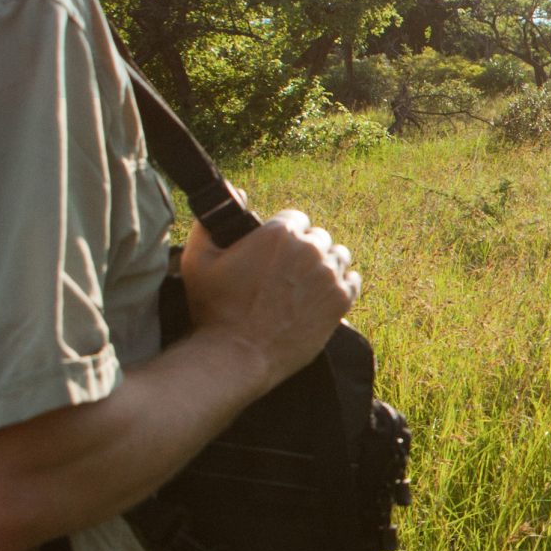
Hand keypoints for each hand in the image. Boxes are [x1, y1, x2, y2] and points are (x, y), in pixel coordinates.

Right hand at [179, 208, 360, 390]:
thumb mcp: (197, 260)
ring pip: (338, 257)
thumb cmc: (215, 309)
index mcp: (280, 232)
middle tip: (287, 273)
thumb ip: (210, 223)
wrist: (238, 355)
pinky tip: (324, 296)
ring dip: (325, 266)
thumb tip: (233, 195)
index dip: (284, 234)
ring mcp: (329, 274)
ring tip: (305, 285)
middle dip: (304, 251)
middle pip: (317, 238)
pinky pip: (352, 281)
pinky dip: (341, 286)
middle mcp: (310, 248)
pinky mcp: (341, 300)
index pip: (295, 218)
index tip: (275, 252)